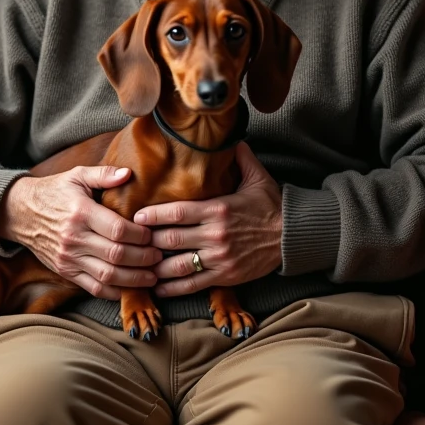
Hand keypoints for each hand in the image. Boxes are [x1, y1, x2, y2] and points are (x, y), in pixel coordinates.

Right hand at [0, 166, 160, 299]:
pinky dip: (115, 292)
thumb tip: (129, 173)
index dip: (141, 236)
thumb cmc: (54, 192)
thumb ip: (104, 174)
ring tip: (153, 275)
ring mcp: (69, 258)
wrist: (20, 213)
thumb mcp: (77, 175)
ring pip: (108, 276)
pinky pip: (93, 288)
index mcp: (81, 213)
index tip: (154, 234)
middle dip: (144, 258)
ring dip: (134, 279)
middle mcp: (74, 238)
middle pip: (116, 255)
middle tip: (160, 256)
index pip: (118, 230)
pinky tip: (132, 288)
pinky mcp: (65, 272)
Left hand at [134, 142, 281, 296]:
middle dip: (148, 240)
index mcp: (218, 209)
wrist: (293, 236)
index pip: (177, 212)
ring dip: (156, 266)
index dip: (153, 215)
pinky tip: (157, 287)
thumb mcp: (258, 177)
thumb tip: (230, 137)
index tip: (137, 216)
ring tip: (139, 264)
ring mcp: (219, 258)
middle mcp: (215, 235)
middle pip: (171, 239)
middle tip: (131, 240)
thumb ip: (240, 158)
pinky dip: (173, 288)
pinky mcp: (225, 276)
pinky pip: (193, 284)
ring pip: (178, 265)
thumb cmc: (272, 206)